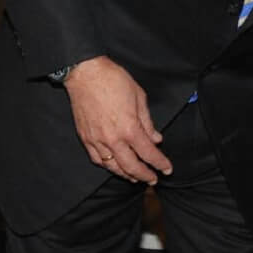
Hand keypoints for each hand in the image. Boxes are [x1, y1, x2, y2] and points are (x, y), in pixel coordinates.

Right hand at [63, 55, 171, 183]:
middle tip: (153, 179)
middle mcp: (113, 138)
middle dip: (145, 176)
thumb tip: (155, 138)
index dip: (160, 163)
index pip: (149, 153)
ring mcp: (97, 140)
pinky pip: (97, 159)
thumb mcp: (139, 97)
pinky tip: (114, 166)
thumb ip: (148, 122)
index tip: (167, 169)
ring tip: (135, 177)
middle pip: (132, 166)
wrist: (85, 73)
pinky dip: (108, 166)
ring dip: (126, 174)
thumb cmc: (112, 80)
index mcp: (129, 128)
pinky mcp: (86, 138)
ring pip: (113, 167)